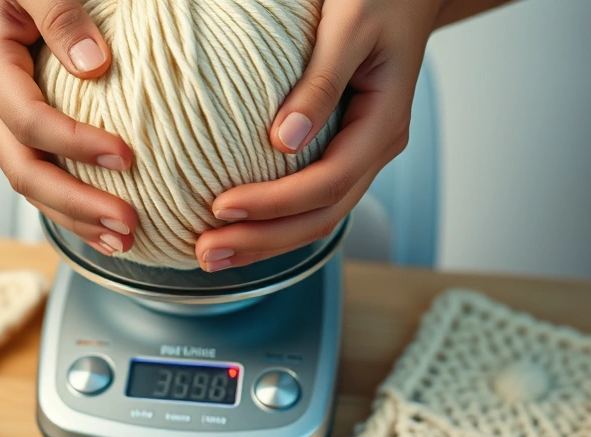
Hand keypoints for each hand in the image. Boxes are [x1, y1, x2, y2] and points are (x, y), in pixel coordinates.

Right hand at [0, 0, 137, 255]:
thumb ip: (60, 13)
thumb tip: (93, 64)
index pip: (29, 121)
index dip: (75, 145)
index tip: (126, 156)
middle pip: (25, 171)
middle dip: (76, 206)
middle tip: (126, 224)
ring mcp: (10, 119)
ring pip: (34, 185)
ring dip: (77, 219)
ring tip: (122, 241)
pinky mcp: (31, 128)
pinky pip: (48, 174)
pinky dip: (76, 205)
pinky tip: (107, 223)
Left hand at [195, 0, 441, 271]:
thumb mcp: (349, 27)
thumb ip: (320, 82)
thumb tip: (283, 140)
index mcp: (382, 123)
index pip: (327, 183)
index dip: (274, 203)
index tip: (222, 206)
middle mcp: (373, 148)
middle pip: (321, 216)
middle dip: (263, 240)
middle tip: (207, 252)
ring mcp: (359, 154)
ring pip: (315, 216)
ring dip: (265, 241)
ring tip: (214, 255)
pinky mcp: (340, 150)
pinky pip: (310, 199)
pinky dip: (274, 220)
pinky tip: (239, 229)